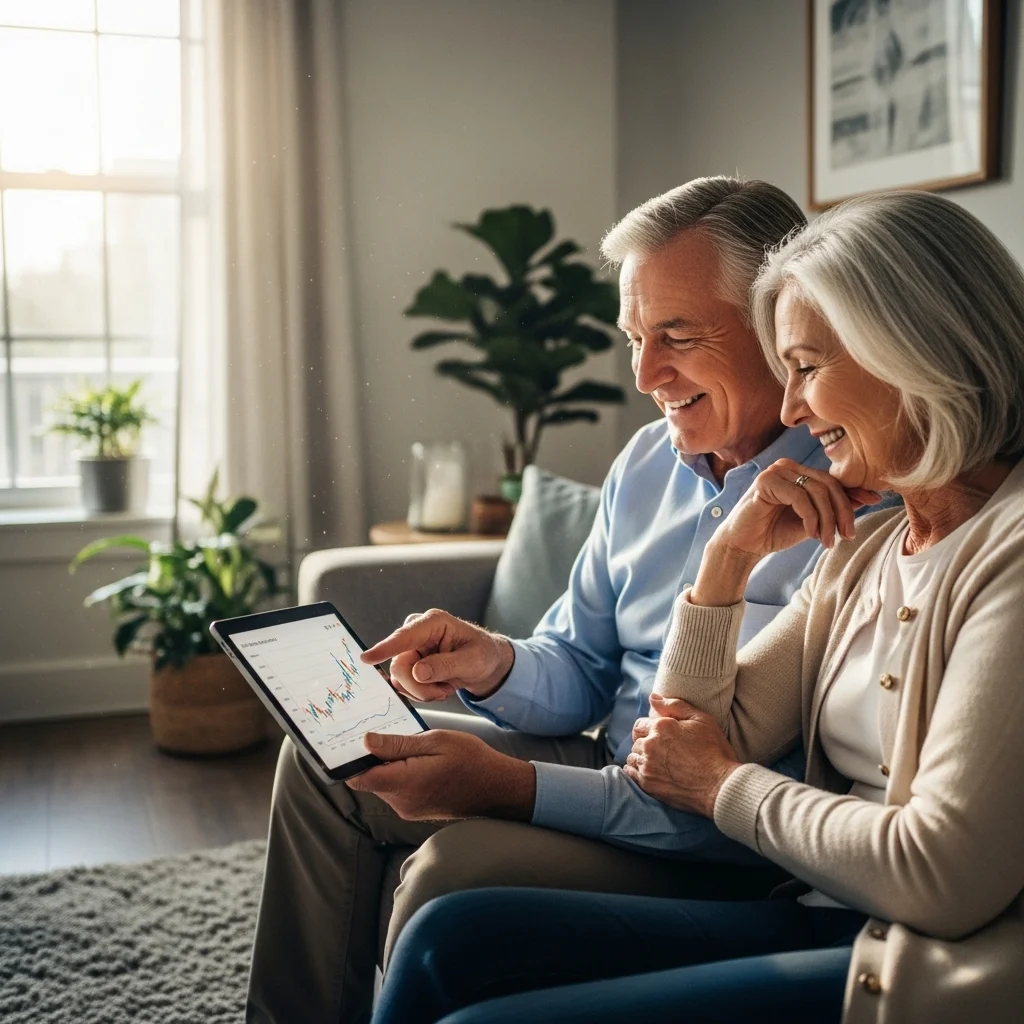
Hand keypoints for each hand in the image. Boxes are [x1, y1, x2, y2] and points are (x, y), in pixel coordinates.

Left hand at [345, 729, 535, 820]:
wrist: (497, 789)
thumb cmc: (471, 761)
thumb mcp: (435, 741)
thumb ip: (398, 744)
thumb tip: (365, 742)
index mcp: (404, 783)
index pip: (358, 777)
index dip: (349, 760)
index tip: (349, 741)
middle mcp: (401, 803)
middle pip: (369, 779)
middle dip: (372, 757)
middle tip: (384, 733)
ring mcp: (408, 809)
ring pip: (382, 783)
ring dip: (388, 764)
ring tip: (409, 745)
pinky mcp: (415, 810)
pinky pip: (396, 789)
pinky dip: (399, 773)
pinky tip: (417, 759)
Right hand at [361, 609, 514, 701]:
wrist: (485, 662)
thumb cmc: (482, 654)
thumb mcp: (472, 661)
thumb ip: (445, 666)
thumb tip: (417, 672)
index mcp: (433, 623)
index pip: (405, 636)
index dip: (385, 648)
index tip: (367, 658)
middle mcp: (416, 633)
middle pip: (400, 666)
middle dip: (421, 686)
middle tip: (444, 691)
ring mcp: (410, 649)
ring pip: (401, 679)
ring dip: (424, 691)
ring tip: (446, 686)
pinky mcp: (408, 664)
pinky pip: (405, 686)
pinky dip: (424, 693)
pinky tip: (439, 687)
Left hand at [623, 693, 740, 816]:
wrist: (720, 786)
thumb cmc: (715, 751)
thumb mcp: (701, 720)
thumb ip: (675, 706)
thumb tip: (653, 697)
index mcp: (660, 727)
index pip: (640, 725)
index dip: (649, 729)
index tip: (659, 736)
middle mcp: (650, 745)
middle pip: (636, 741)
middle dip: (645, 743)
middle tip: (661, 750)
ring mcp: (647, 766)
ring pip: (633, 757)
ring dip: (640, 757)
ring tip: (656, 762)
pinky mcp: (648, 785)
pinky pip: (631, 774)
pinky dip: (636, 772)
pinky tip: (648, 773)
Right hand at [715, 458, 879, 558]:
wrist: (743, 546)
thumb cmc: (774, 532)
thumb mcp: (812, 521)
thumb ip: (833, 508)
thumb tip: (868, 498)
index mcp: (797, 472)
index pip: (832, 478)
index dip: (853, 491)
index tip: (874, 502)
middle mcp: (787, 466)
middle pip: (828, 483)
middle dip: (842, 511)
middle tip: (847, 535)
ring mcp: (775, 471)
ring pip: (817, 490)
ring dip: (827, 519)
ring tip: (826, 541)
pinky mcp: (765, 482)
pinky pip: (799, 497)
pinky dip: (810, 518)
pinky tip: (810, 534)